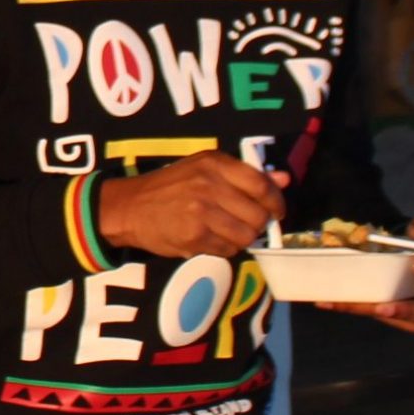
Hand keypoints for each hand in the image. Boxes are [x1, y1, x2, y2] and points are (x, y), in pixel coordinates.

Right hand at [95, 154, 286, 259]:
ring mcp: (201, 212)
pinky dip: (224, 248)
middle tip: (245, 224)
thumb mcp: (204, 170)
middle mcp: (209, 185)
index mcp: (215, 164)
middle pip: (258, 215)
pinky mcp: (193, 236)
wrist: (129, 207)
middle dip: (257, 224)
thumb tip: (285, 178)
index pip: (262, 185)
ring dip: (241, 239)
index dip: (276, 202)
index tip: (275, 211)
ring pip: (246, 235)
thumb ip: (245, 175)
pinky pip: (227, 249)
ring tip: (226, 232)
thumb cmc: (170, 187)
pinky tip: (209, 239)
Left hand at [315, 207, 413, 331]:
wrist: (411, 233)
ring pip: (387, 315)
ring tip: (336, 303)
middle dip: (401, 314)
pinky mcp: (384, 300)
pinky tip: (324, 300)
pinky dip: (347, 304)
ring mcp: (406, 304)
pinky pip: (367, 307)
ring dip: (362, 310)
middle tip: (383, 309)